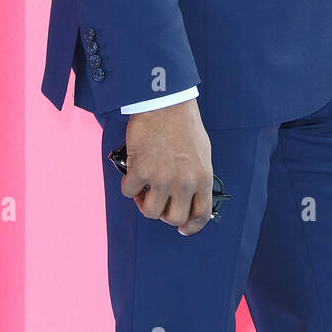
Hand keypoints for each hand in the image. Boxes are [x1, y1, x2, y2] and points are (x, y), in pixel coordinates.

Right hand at [122, 98, 212, 234]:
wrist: (165, 103)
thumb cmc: (184, 124)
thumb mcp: (201, 153)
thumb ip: (196, 177)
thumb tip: (189, 196)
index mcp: (202, 178)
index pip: (201, 215)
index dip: (191, 227)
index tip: (182, 229)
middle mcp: (184, 183)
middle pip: (173, 218)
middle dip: (164, 214)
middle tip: (158, 201)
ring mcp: (161, 179)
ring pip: (150, 211)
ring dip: (144, 202)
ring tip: (144, 188)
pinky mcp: (140, 171)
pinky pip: (129, 193)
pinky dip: (129, 186)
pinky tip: (133, 171)